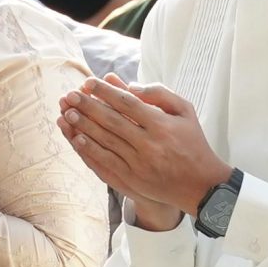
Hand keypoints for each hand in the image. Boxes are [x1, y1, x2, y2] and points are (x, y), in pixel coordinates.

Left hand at [57, 77, 229, 228]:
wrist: (200, 184)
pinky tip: (76, 139)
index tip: (88, 82)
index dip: (105, 92)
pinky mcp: (132, 181)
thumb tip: (130, 86)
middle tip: (69, 95)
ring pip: (105, 142)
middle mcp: (149, 145)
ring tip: (67, 113)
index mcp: (162, 125)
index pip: (127, 103)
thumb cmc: (192, 142)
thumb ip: (159, 94)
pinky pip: (104, 163)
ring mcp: (139, 164)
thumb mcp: (185, 111)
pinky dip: (89, 151)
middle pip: (111, 122)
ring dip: (83, 127)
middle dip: (87, 106)